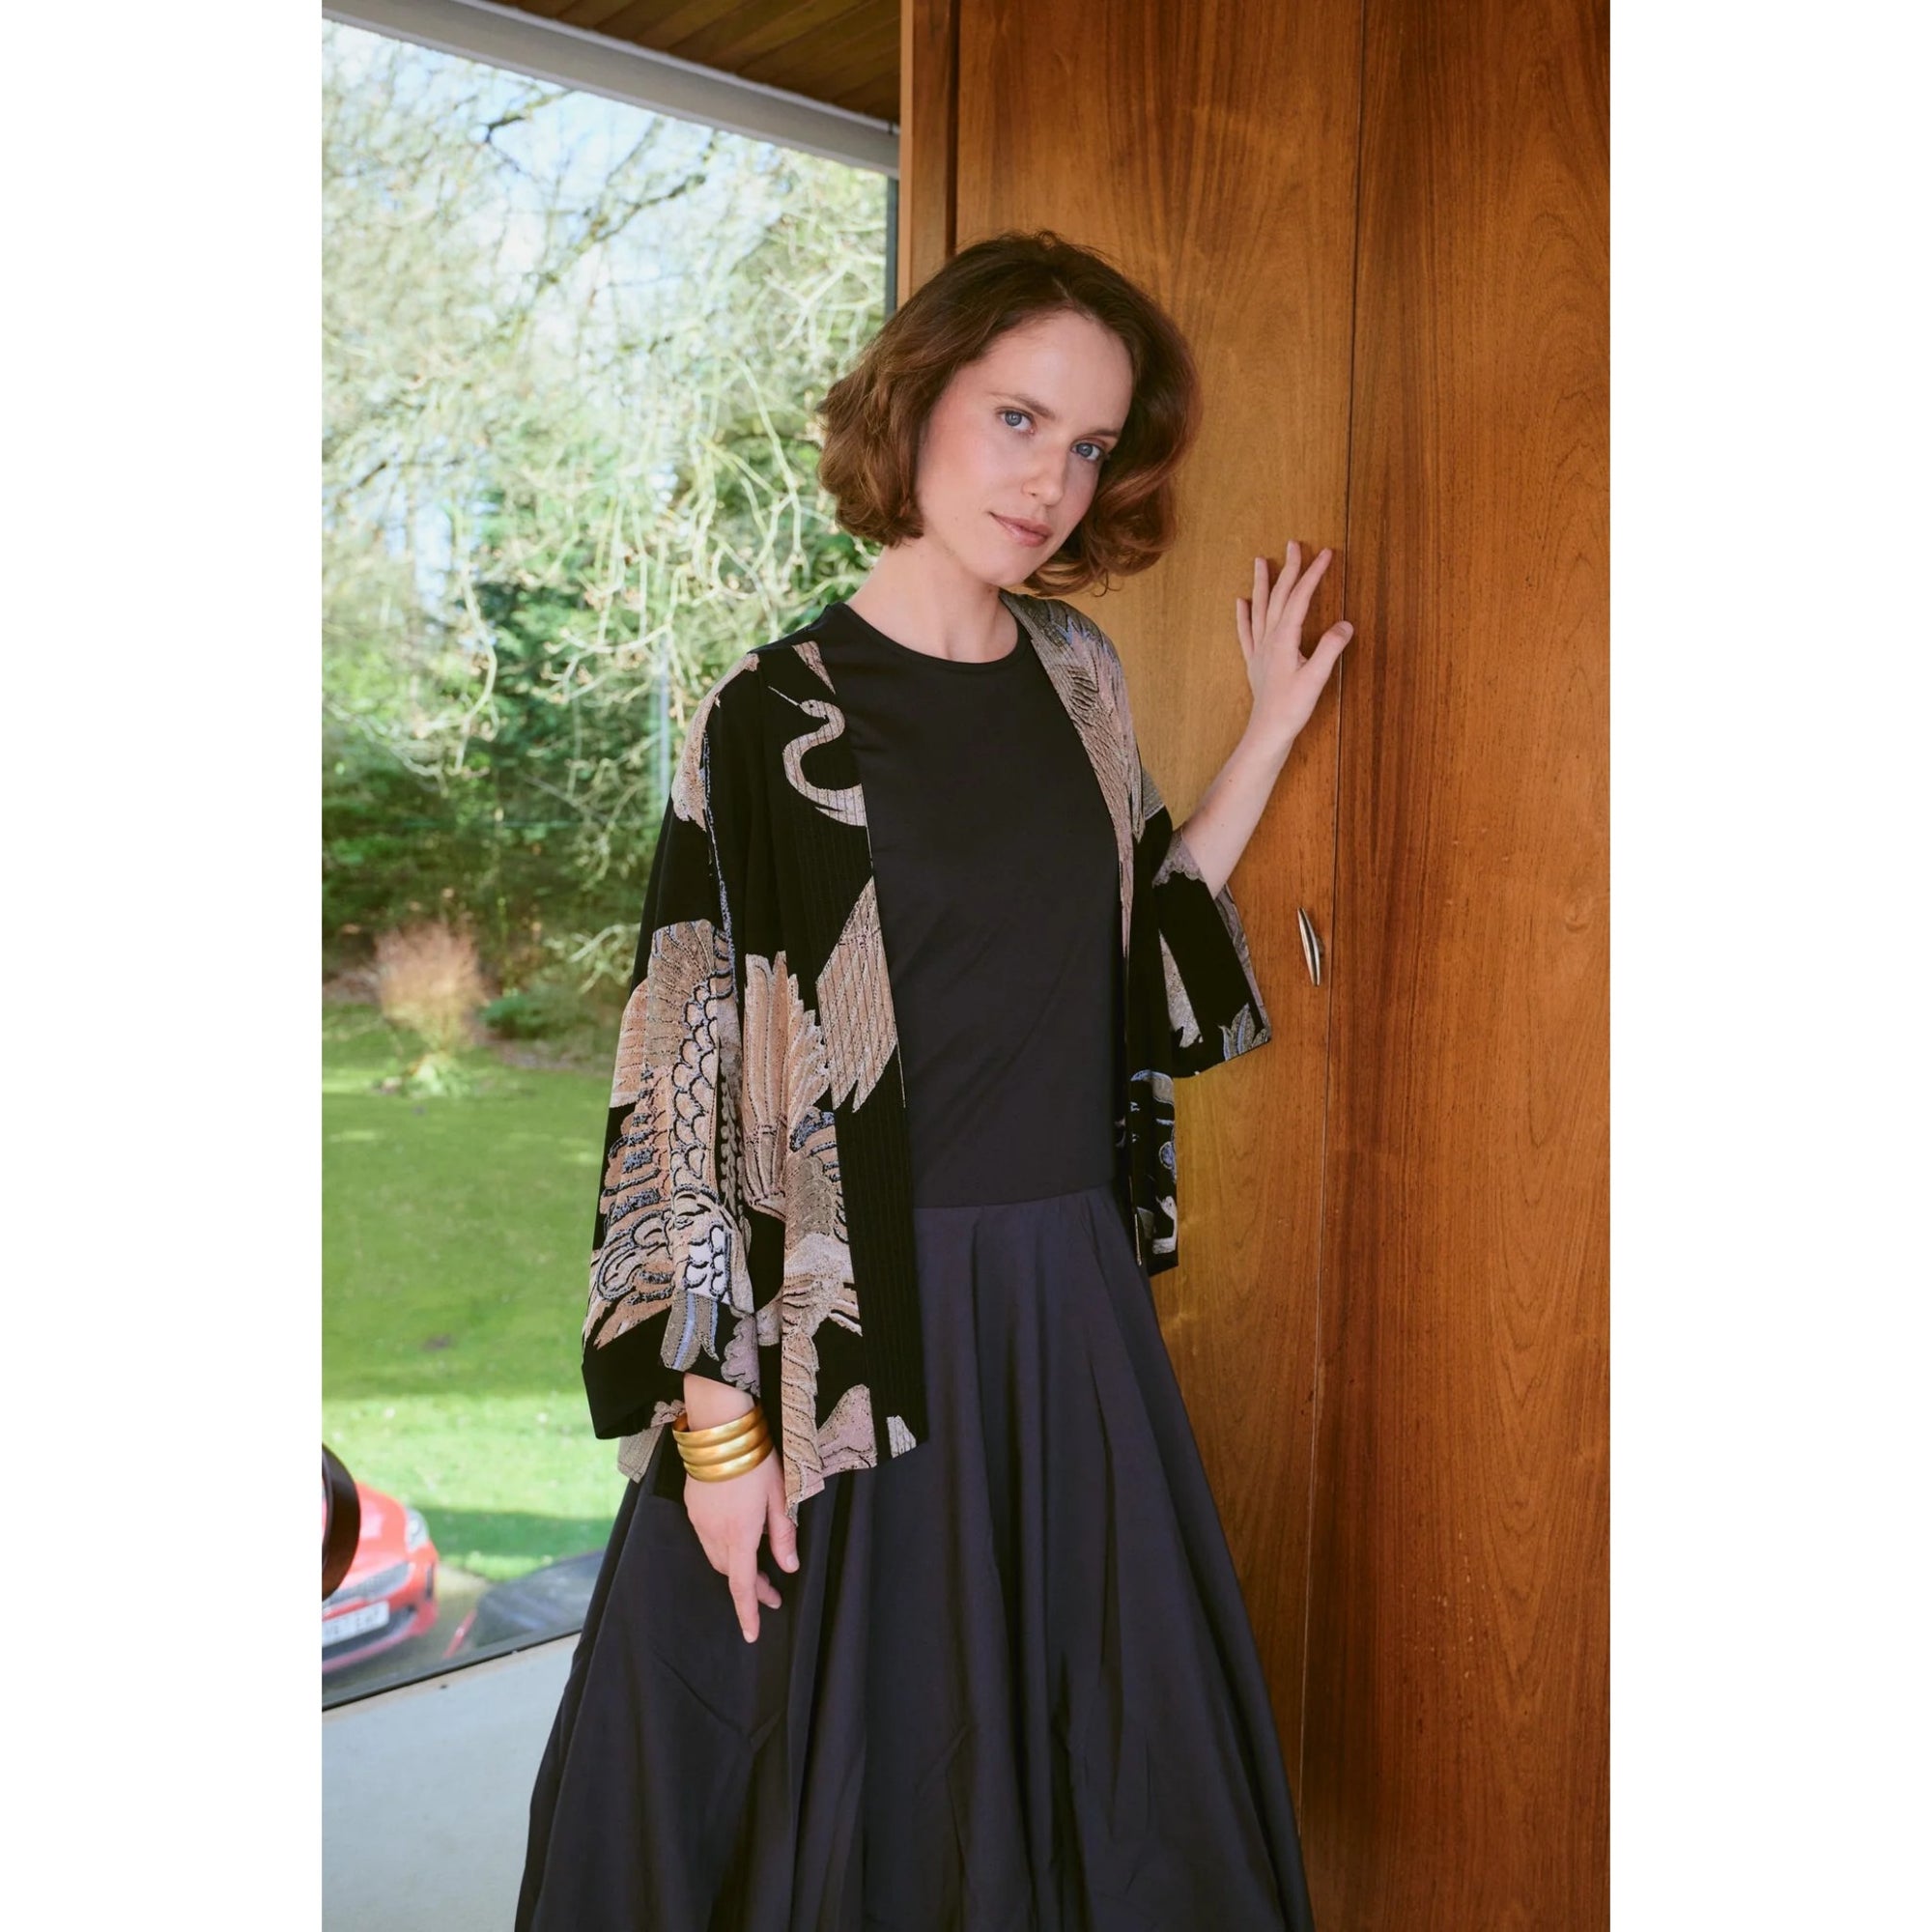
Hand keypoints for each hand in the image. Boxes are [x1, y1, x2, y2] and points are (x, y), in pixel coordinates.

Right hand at [684, 1438, 798, 1642]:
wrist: (719, 1429)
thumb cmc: (756, 1458)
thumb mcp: (779, 1494)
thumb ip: (783, 1533)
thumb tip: (788, 1567)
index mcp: (740, 1533)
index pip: (742, 1585)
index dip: (748, 1611)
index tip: (752, 1633)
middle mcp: (715, 1533)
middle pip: (729, 1573)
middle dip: (749, 1587)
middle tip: (771, 1591)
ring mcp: (699, 1521)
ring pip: (716, 1557)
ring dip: (736, 1568)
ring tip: (757, 1567)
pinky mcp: (692, 1508)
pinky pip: (706, 1538)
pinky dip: (723, 1547)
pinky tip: (737, 1537)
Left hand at [1236, 541, 1354, 753]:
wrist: (1268, 731)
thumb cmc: (1292, 707)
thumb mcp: (1316, 678)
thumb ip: (1330, 649)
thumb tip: (1345, 624)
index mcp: (1284, 638)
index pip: (1300, 598)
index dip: (1313, 574)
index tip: (1325, 554)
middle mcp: (1269, 638)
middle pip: (1279, 596)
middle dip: (1288, 569)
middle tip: (1294, 544)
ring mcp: (1259, 649)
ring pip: (1260, 608)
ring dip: (1262, 583)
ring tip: (1260, 561)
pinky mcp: (1254, 662)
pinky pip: (1246, 632)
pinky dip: (1243, 614)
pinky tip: (1240, 602)